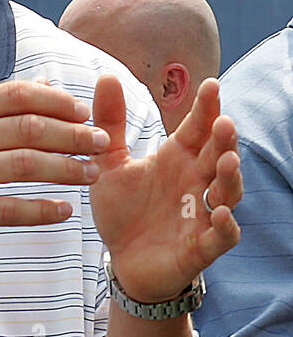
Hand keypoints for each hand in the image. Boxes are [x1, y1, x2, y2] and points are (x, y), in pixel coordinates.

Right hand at [0, 76, 110, 261]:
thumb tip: (47, 82)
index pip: (17, 95)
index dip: (58, 101)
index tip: (86, 113)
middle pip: (29, 128)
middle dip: (74, 135)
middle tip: (102, 143)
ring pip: (25, 165)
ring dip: (66, 169)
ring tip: (92, 175)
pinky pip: (10, 209)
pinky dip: (42, 210)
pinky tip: (65, 211)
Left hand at [89, 75, 241, 301]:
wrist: (122, 261)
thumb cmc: (124, 211)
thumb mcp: (108, 165)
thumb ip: (109, 124)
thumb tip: (106, 75)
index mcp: (179, 158)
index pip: (199, 127)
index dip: (207, 108)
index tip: (210, 84)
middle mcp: (197, 182)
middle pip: (219, 155)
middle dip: (225, 139)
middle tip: (223, 121)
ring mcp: (203, 214)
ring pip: (228, 192)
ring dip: (231, 177)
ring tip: (228, 161)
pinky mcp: (201, 247)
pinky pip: (222, 236)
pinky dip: (225, 225)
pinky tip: (220, 213)